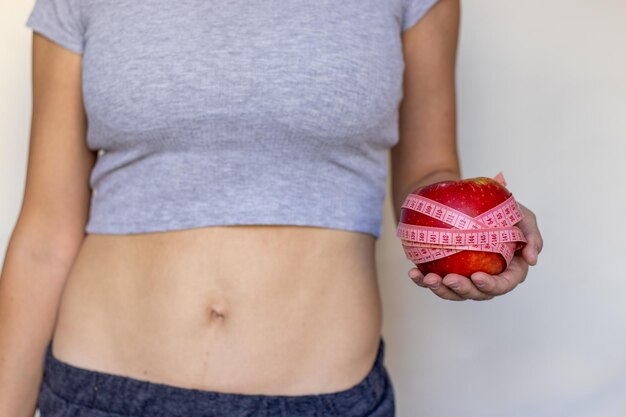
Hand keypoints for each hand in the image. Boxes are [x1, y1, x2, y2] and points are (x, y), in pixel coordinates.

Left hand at [407, 202, 543, 300]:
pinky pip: (434, 280)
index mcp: (509, 269)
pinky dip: (423, 280)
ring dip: (440, 289)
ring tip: (429, 279)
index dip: (491, 285)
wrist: (468, 199)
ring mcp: (465, 277)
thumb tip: (532, 259)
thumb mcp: (521, 215)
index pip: (504, 284)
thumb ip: (531, 235)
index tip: (477, 276)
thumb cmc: (498, 208)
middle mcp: (487, 277)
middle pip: (477, 293)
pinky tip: (414, 273)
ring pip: (453, 292)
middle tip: (449, 279)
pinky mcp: (445, 272)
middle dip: (462, 290)